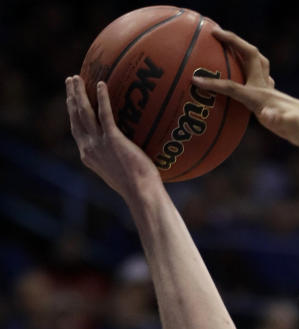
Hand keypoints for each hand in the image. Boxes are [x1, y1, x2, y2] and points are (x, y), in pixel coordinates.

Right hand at [65, 75, 160, 199]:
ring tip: (77, 78)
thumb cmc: (139, 187)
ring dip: (79, 93)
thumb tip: (129, 152)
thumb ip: (118, 158)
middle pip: (75, 116)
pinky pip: (104, 114)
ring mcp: (99, 143)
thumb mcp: (121, 172)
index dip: (72, 112)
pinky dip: (101, 98)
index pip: (76, 129)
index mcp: (88, 155)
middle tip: (71, 80)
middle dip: (71, 97)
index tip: (70, 98)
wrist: (140, 193)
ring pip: (84, 112)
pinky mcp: (112, 140)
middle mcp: (88, 148)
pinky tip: (101, 84)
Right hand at [192, 28, 298, 151]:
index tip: (195, 78)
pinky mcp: (272, 96)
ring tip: (222, 44)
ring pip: (255, 62)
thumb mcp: (293, 129)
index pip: (233, 87)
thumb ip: (281, 121)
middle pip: (249, 56)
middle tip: (212, 32)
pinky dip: (245, 68)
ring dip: (240, 50)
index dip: (214, 84)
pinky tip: (240, 75)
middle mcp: (265, 88)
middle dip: (231, 41)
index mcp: (263, 97)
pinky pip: (255, 76)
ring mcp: (270, 91)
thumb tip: (269, 114)